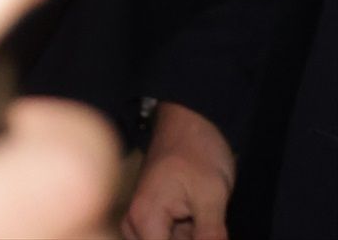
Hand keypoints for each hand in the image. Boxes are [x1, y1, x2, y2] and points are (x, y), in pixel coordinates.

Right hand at [123, 102, 234, 239]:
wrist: (189, 120)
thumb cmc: (198, 152)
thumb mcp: (211, 197)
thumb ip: (210, 237)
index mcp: (144, 218)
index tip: (210, 233)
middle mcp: (136, 221)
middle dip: (188, 237)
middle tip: (207, 219)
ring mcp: (143, 218)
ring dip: (190, 235)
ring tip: (205, 214)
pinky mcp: (153, 215)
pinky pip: (169, 236)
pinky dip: (189, 233)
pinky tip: (203, 218)